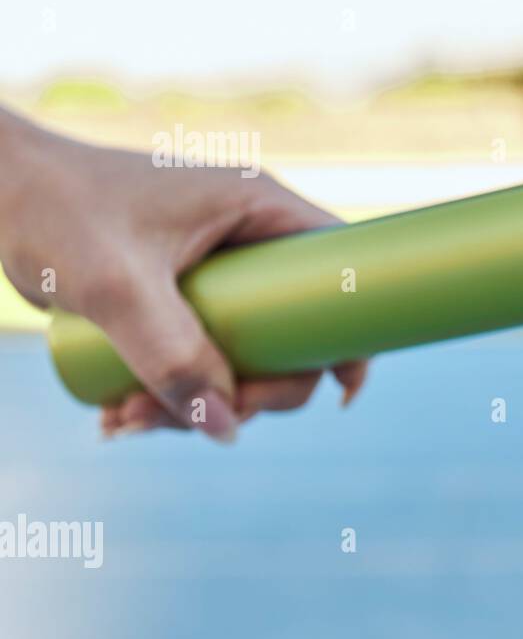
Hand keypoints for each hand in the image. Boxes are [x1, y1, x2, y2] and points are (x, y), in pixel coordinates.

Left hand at [0, 109, 365, 440]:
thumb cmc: (55, 210)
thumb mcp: (117, 287)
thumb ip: (171, 355)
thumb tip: (226, 429)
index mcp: (258, 210)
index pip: (340, 270)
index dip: (351, 334)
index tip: (339, 393)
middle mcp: (248, 239)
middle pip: (292, 333)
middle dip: (248, 390)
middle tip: (199, 421)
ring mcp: (215, 270)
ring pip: (240, 354)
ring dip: (195, 403)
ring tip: (123, 419)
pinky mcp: (179, 295)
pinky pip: (198, 355)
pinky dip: (169, 392)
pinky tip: (119, 412)